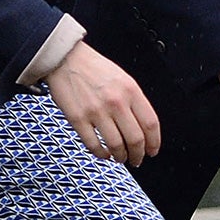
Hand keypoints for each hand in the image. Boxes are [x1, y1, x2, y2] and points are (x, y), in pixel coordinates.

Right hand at [45, 41, 161, 165]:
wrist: (65, 59)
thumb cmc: (93, 68)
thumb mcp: (123, 78)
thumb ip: (134, 100)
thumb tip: (143, 127)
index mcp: (130, 91)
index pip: (150, 124)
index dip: (154, 142)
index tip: (152, 150)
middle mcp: (116, 102)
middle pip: (135, 139)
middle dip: (138, 155)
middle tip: (136, 159)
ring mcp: (96, 112)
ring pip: (116, 146)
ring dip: (121, 157)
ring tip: (120, 158)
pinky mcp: (78, 119)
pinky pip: (93, 145)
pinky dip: (101, 154)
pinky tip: (104, 154)